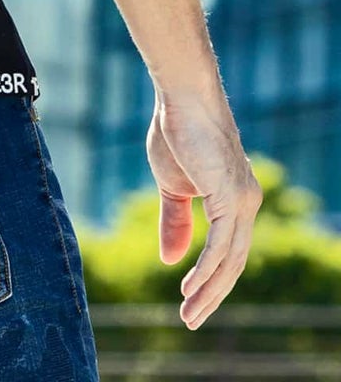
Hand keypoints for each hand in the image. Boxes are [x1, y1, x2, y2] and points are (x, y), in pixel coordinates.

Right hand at [146, 89, 262, 329]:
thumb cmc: (176, 132)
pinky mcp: (230, 196)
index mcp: (236, 199)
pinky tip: (191, 288)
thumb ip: (174, 221)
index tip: (190, 301)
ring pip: (230, 260)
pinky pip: (221, 245)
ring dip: (208, 291)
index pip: (229, 251)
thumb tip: (171, 260)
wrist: (181, 98)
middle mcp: (247, 203)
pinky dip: (206, 270)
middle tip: (190, 320)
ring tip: (188, 314)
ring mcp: (242, 200)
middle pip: (234, 263)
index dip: (211, 279)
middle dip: (212, 295)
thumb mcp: (171, 185)